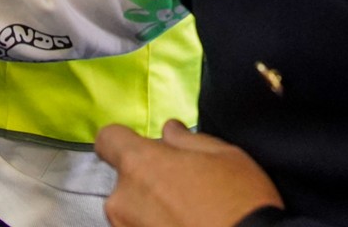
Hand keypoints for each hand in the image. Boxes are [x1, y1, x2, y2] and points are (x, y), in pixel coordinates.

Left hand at [97, 120, 283, 226]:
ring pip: (131, 211)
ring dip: (151, 210)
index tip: (144, 149)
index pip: (108, 139)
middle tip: (183, 190)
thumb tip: (170, 131)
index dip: (123, 141)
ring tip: (185, 215)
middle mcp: (122, 200)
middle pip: (125, 181)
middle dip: (148, 182)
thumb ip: (187, 140)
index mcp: (140, 164)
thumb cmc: (239, 202)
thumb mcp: (224, 156)